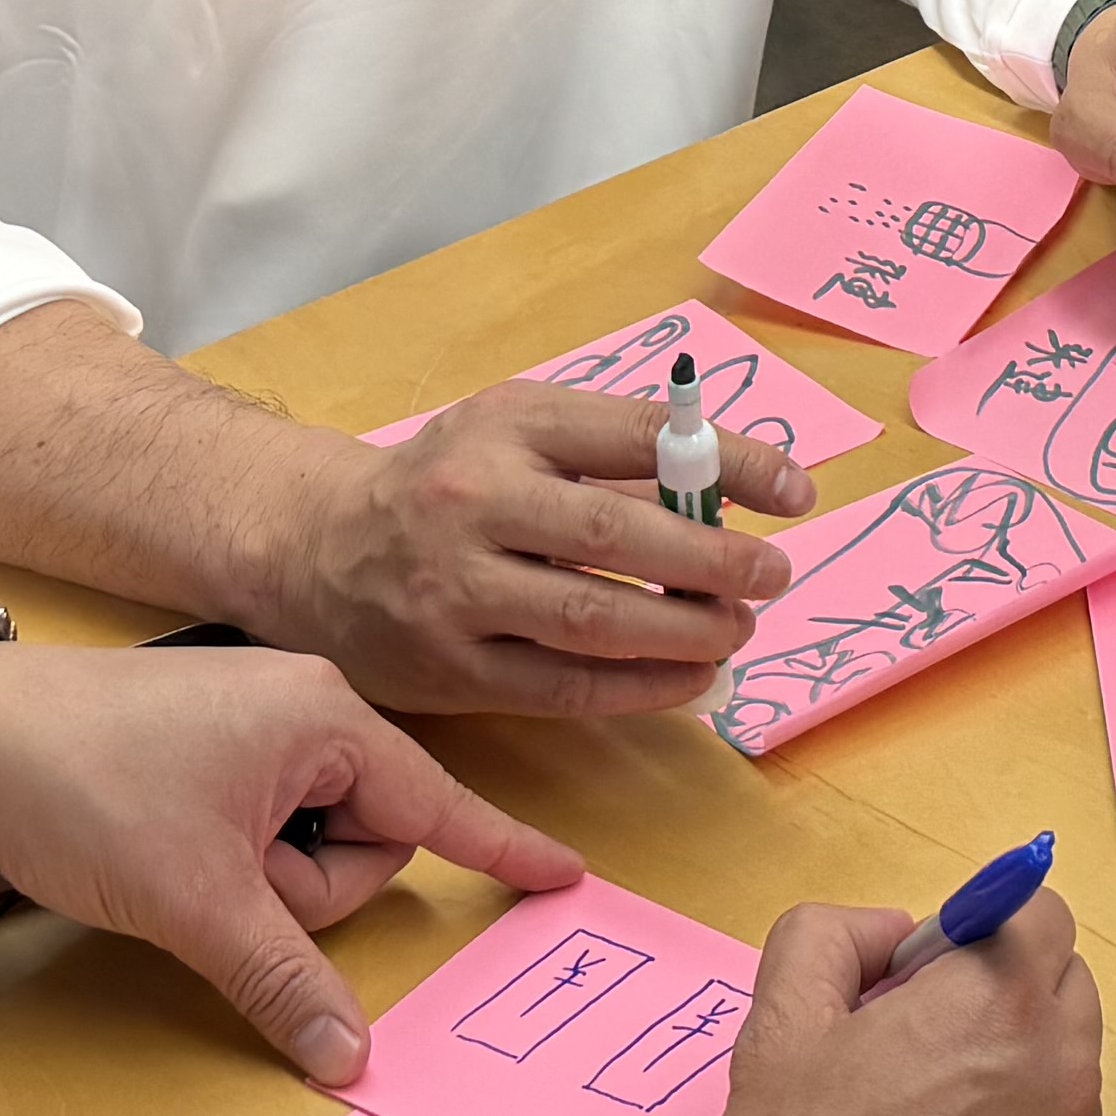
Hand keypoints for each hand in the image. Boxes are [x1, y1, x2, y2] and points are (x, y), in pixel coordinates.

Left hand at [0, 644, 582, 1083]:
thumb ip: (282, 978)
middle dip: (301, 888)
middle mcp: (302, 709)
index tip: (566, 878)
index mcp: (326, 720)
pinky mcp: (204, 747)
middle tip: (220, 885)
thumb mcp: (196, 900)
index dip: (502, 851)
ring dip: (255, 879)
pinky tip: (164, 854)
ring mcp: (250, 724)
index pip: (439, 804)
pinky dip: (228, 859)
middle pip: (363, 840)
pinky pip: (258, 824)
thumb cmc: (82, 785)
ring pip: (304, 842)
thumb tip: (349, 1054)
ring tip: (176, 864)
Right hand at [256, 385, 824, 718]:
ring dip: (685, 632)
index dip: (730, 464)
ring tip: (738, 630)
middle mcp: (475, 503)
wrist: (317, 548)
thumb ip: (614, 457)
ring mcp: (456, 591)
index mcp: (508, 427)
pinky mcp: (450, 669)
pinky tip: (690, 680)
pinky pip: (563, 687)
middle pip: (615, 534)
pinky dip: (639, 688)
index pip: (638, 437)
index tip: (798, 491)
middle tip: (773, 576)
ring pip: (592, 620)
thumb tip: (736, 487)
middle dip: (713, 560)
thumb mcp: (516, 433)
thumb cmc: (445, 483)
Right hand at [696, 894, 1103, 1115]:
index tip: (917, 973)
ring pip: (1061, 1058)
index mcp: (996, 1001)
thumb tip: (887, 933)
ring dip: (1008, 1059)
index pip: (1034, 906)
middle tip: (909, 1039)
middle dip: (996, 986)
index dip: (972, 926)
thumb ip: (829, 939)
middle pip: (1058, 979)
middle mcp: (1059, 1063)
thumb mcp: (779, 1027)